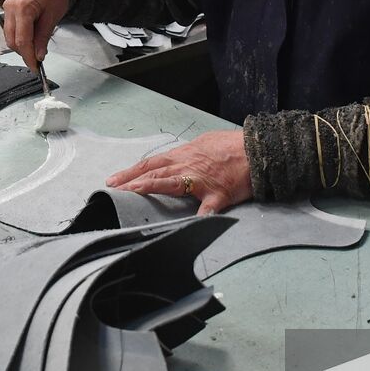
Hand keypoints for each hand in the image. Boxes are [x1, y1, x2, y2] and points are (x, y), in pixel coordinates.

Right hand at [1, 0, 72, 70]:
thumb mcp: (53, 16)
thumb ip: (43, 37)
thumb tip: (38, 55)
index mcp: (24, 7)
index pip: (22, 41)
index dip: (28, 57)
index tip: (35, 67)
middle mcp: (11, 6)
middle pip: (12, 40)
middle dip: (24, 52)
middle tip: (37, 60)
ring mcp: (8, 6)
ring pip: (9, 36)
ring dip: (21, 45)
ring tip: (37, 47)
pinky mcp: (8, 7)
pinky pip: (10, 28)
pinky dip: (19, 36)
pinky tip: (31, 37)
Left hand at [107, 130, 252, 214]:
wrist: (257, 147)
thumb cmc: (231, 146)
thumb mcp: (204, 144)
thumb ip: (187, 155)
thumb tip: (174, 161)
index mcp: (184, 155)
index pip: (150, 164)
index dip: (130, 172)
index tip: (113, 181)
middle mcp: (188, 165)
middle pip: (154, 173)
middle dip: (130, 182)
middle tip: (112, 191)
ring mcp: (202, 180)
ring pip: (172, 183)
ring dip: (150, 188)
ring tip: (132, 195)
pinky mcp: (219, 193)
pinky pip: (207, 207)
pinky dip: (198, 217)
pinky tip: (188, 226)